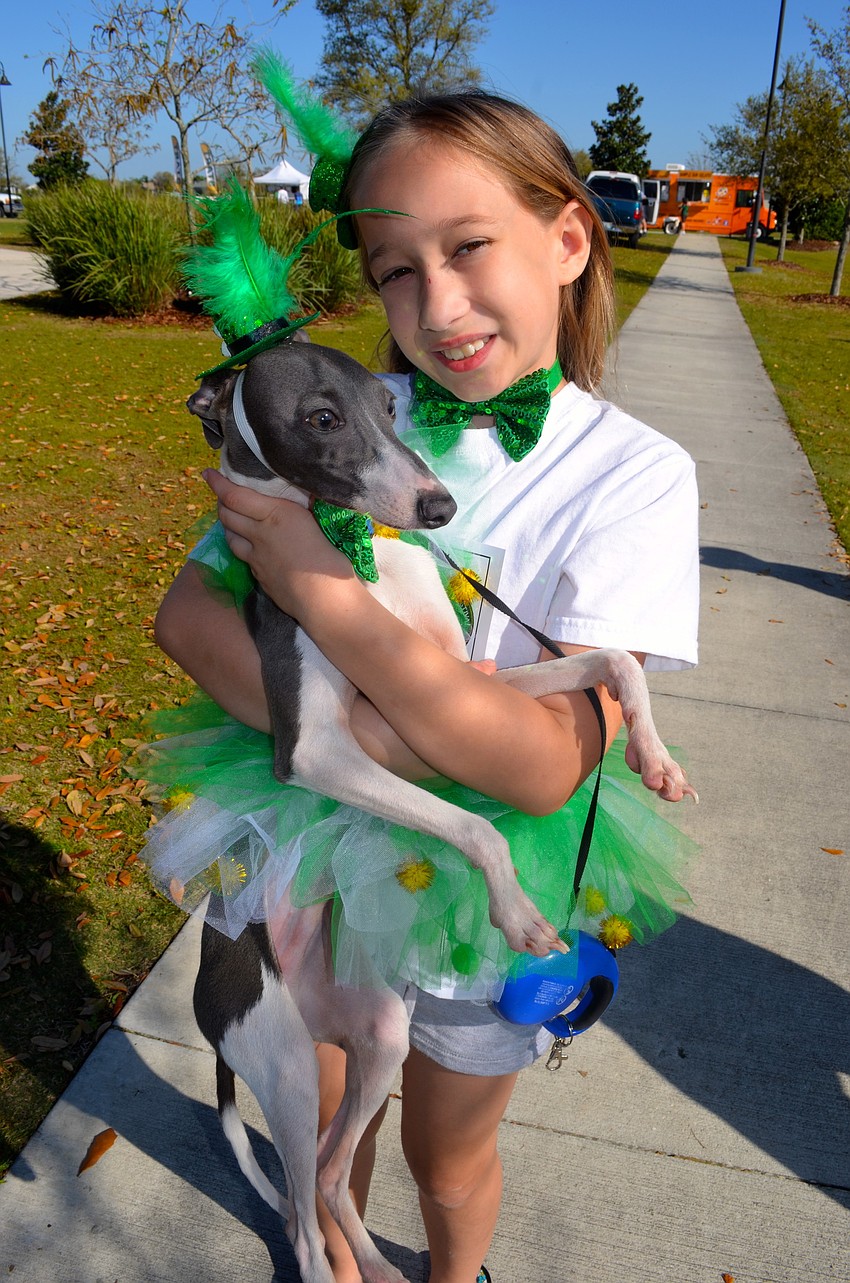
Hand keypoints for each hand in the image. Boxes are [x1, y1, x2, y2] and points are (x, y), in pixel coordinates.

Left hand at [203, 470, 357, 617]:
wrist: (325, 599)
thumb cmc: (330, 556)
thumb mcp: (316, 520)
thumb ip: (296, 510)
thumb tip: (297, 496)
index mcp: (277, 514)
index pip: (235, 496)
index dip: (218, 484)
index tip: (208, 473)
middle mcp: (260, 534)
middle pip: (227, 515)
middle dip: (221, 503)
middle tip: (224, 495)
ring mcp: (256, 558)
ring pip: (230, 537)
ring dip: (228, 525)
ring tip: (234, 519)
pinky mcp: (258, 576)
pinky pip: (244, 557)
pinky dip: (242, 546)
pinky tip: (252, 547)